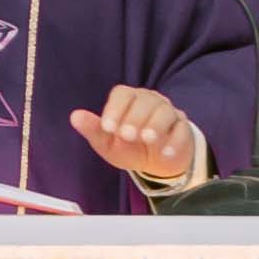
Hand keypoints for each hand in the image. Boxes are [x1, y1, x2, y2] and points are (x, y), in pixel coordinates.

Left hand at [75, 86, 207, 187]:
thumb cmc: (129, 148)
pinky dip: (175, 141)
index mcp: (129, 100)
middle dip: (135, 118)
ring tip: (148, 139)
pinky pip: (182, 130)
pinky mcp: (184, 128)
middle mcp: (150, 101)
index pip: (123, 95)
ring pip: (165, 111)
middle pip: (145, 101)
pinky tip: (165, 153)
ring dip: (156, 124)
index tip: (108, 127)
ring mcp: (169, 113)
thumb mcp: (108, 143)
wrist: (157, 164)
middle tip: (127, 135)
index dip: (115, 109)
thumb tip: (74, 116)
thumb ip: (93, 130)